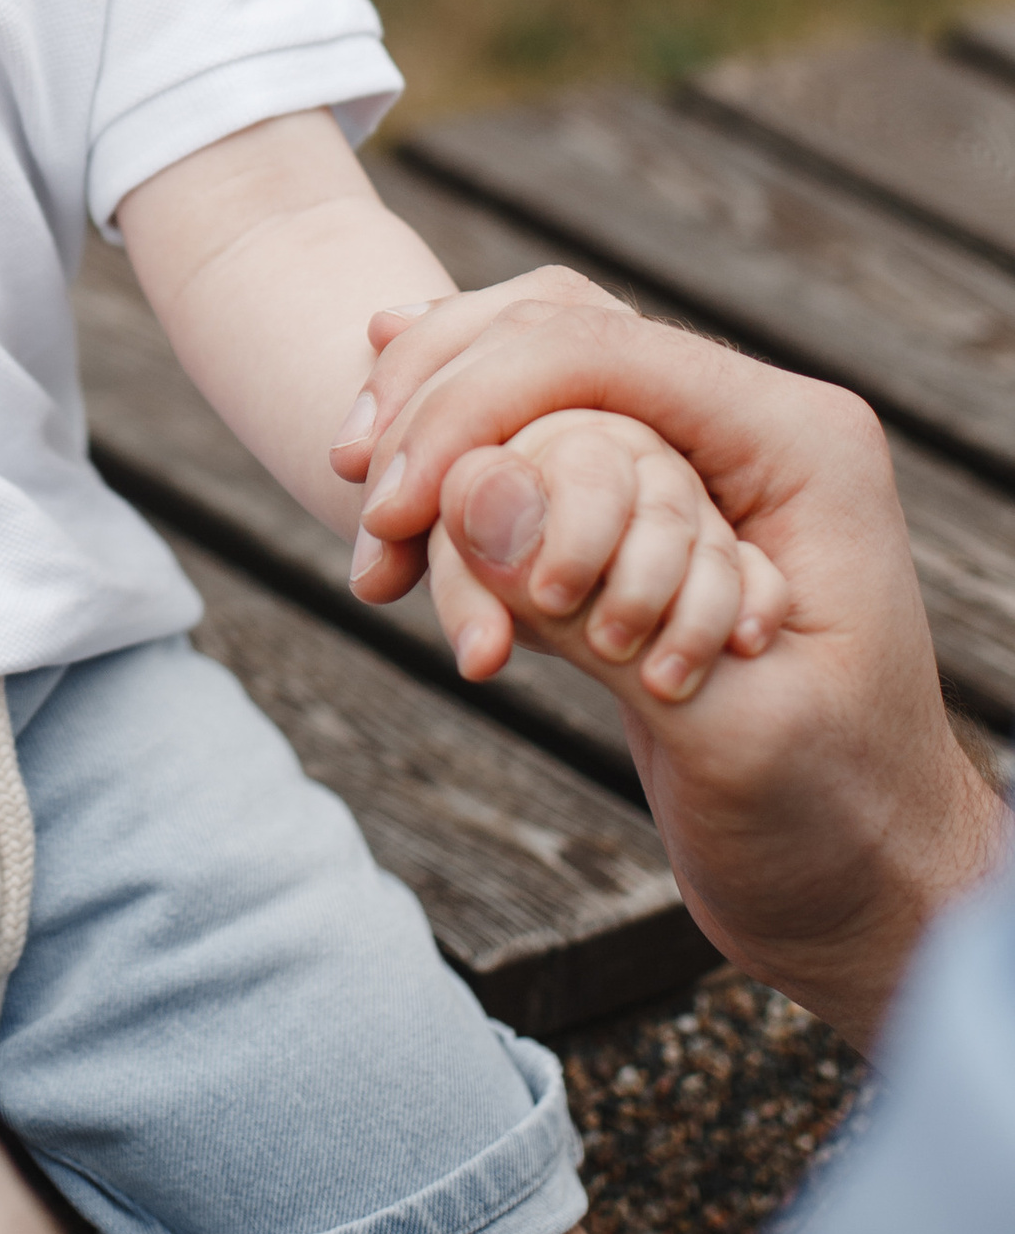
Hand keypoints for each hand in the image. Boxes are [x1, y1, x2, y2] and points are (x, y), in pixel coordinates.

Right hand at [338, 281, 1006, 1045]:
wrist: (868, 895)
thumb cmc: (832, 827)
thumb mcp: (725, 729)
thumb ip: (595, 612)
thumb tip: (467, 490)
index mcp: (797, 442)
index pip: (598, 350)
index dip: (473, 406)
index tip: (388, 504)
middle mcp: (748, 426)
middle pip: (552, 338)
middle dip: (442, 410)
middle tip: (365, 509)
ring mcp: (698, 462)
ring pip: (530, 380)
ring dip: (440, 437)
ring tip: (372, 525)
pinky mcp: (651, 511)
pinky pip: (535, 447)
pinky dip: (460, 474)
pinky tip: (393, 477)